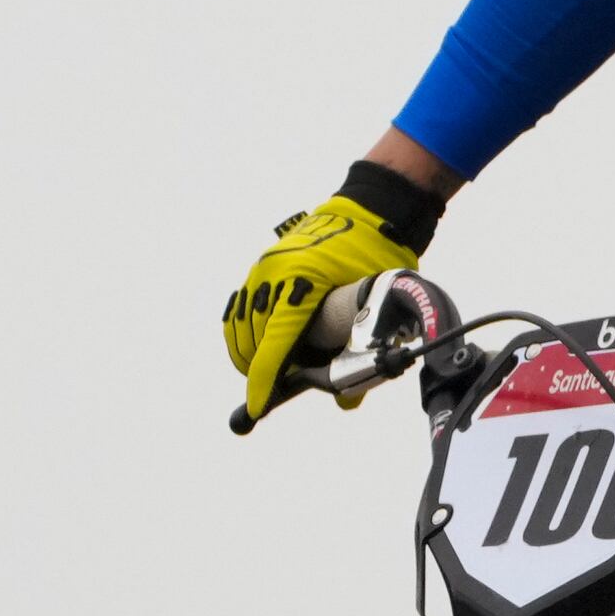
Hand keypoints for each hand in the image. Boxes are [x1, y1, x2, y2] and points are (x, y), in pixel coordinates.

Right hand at [223, 161, 439, 429]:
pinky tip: (259, 346)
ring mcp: (265, 268)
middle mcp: (274, 273)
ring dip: (251, 352)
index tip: (257, 406)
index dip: (263, 379)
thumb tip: (347, 400)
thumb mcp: (374, 301)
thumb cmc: (374, 255)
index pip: (273, 342)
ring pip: (241, 325)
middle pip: (252, 339)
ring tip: (271, 369)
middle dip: (261, 369)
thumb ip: (358, 349)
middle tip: (280, 388)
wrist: (370, 209)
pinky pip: (240, 307)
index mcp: (300, 282)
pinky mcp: (263, 266)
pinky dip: (245, 331)